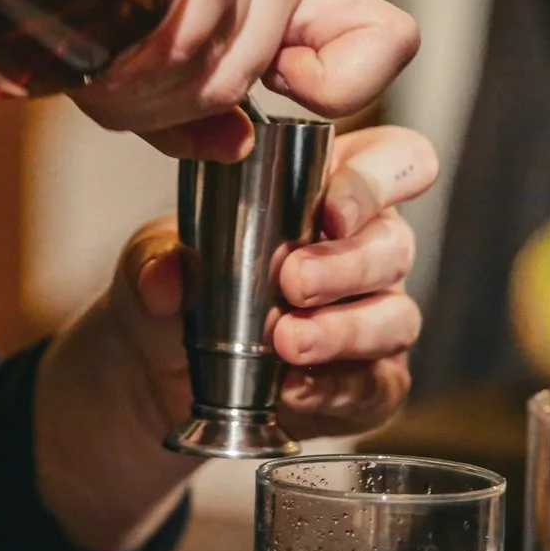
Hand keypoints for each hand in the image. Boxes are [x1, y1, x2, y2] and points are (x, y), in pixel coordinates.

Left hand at [31, 124, 438, 550]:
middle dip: (347, 264)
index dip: (380, 179)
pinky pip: (375, 386)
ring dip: (343, 329)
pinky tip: (293, 389)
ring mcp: (375, 319)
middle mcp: (367, 252)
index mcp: (332, 192)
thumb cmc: (182, 286)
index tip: (333, 208)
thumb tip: (168, 278)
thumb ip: (157, 259)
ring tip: (286, 341)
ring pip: (395, 318)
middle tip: (292, 282)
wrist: (158, 374)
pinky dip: (335, 388)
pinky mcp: (369, 385)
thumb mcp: (153, 260)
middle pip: (395, 245)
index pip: (396, 161)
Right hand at [71, 0, 418, 160]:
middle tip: (109, 91)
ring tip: (92, 65)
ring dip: (149, 86)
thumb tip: (237, 148)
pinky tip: (103, 45)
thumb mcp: (127, 56)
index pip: (383, 38)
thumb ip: (182, 111)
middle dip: (175, 104)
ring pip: (228, 49)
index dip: (345, 84)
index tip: (273, 94)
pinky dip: (151, 48)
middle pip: (255, 69)